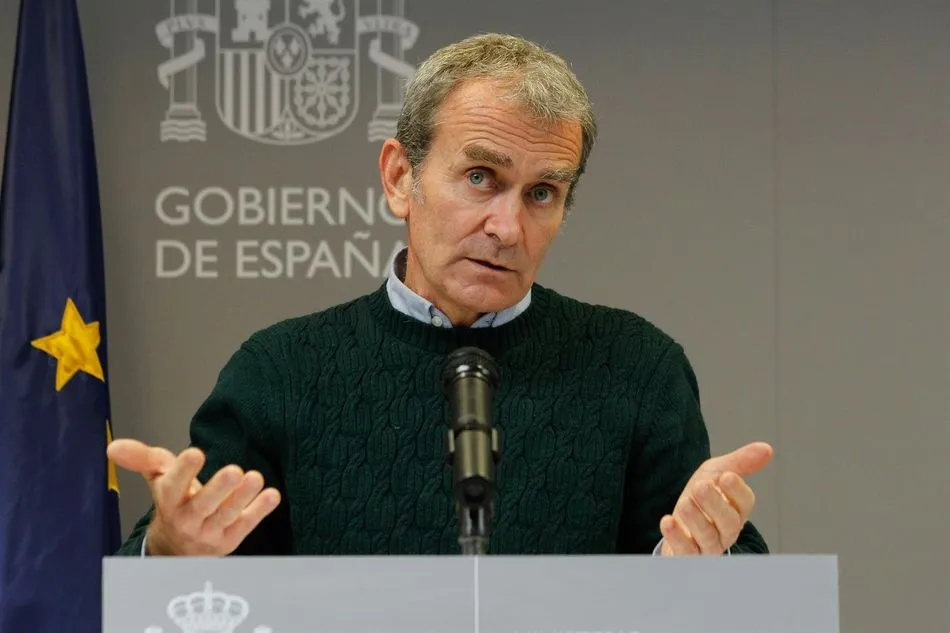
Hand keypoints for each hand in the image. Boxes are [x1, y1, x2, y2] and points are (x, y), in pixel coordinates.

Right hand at [106, 438, 280, 555]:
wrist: (177, 547)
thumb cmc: (173, 501)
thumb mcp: (158, 477)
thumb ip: (142, 458)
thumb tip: (113, 446)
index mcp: (169, 501)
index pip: (173, 486)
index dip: (183, 471)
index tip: (195, 453)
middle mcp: (187, 519)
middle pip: (203, 505)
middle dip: (219, 489)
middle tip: (234, 470)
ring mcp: (210, 532)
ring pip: (227, 515)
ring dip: (242, 497)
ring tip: (256, 478)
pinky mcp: (230, 539)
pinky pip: (245, 525)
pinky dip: (259, 511)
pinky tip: (272, 495)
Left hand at [659, 441, 772, 555]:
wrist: (678, 521)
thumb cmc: (701, 497)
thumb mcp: (717, 473)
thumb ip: (740, 462)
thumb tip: (766, 448)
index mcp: (736, 510)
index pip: (744, 503)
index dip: (737, 491)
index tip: (727, 476)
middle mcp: (726, 530)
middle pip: (728, 522)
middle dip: (716, 504)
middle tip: (702, 486)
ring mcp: (707, 546)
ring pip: (708, 537)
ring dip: (696, 519)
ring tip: (685, 502)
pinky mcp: (687, 555)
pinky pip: (685, 551)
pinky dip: (676, 537)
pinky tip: (667, 521)